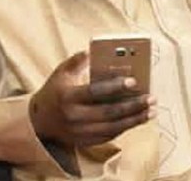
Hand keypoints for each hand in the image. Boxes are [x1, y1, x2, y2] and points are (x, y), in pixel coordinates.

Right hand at [29, 51, 156, 146]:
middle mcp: (74, 117)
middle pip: (109, 112)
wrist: (39, 121)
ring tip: (151, 111)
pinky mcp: (85, 141)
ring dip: (134, 119)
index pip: (95, 92)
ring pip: (113, 127)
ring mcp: (80, 132)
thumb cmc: (55, 92)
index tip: (134, 81)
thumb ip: (77, 61)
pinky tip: (138, 119)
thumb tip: (92, 50)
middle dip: (133, 105)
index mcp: (68, 97)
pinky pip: (110, 136)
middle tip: (151, 98)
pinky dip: (125, 128)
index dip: (115, 87)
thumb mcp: (61, 72)